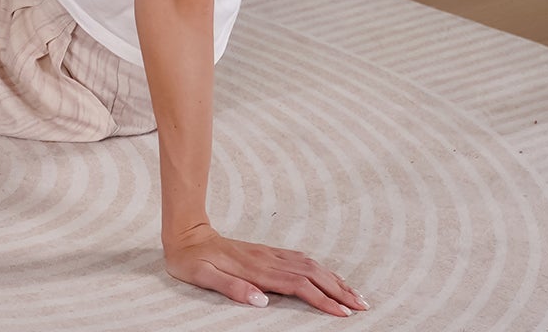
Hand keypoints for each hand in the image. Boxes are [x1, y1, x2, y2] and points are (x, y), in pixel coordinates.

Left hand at [165, 225, 367, 316]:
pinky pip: (301, 260)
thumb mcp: (202, 276)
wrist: (185, 234)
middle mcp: (268, 259)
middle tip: (362, 307)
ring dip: (335, 280)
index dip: (321, 300)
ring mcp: (269, 254)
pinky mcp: (267, 251)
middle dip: (339, 291)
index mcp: (256, 269)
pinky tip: (330, 277)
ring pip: (311, 266)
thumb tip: (260, 301)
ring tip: (355, 295)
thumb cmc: (191, 260)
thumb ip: (231, 287)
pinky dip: (321, 270)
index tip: (341, 313)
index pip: (298, 285)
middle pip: (312, 275)